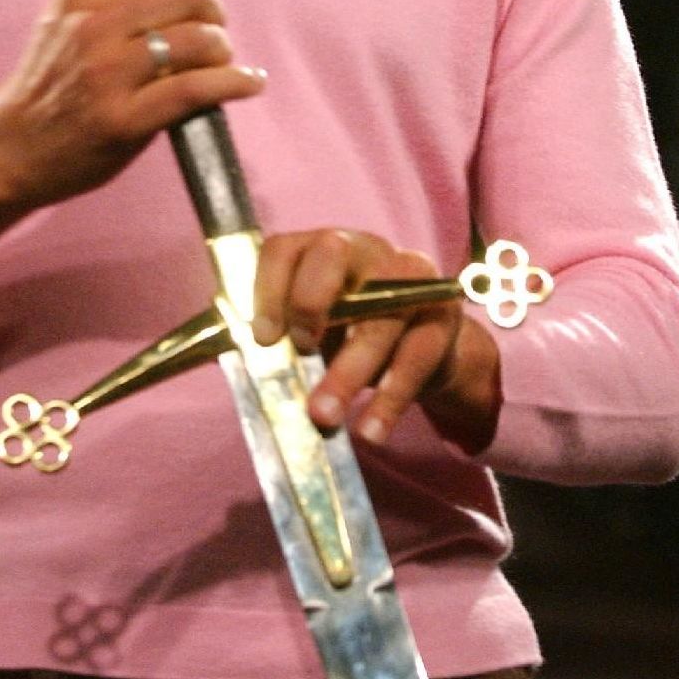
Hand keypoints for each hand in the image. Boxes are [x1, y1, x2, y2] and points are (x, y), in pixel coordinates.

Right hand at [0, 0, 264, 208]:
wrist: (12, 149)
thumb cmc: (52, 84)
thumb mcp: (66, 17)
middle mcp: (93, 25)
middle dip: (213, 12)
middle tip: (209, 33)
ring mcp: (107, 73)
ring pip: (198, 39)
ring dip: (222, 51)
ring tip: (217, 64)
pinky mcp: (123, 120)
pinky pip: (197, 89)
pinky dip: (234, 83)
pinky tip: (247, 84)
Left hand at [251, 229, 501, 455]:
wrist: (422, 349)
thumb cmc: (350, 334)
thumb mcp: (312, 330)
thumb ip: (279, 339)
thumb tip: (236, 361)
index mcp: (320, 248)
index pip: (284, 248)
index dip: (268, 289)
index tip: (264, 339)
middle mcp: (365, 249)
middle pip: (333, 255)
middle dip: (310, 302)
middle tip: (300, 351)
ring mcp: (409, 277)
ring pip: (380, 315)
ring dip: (349, 371)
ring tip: (324, 416)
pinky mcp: (441, 315)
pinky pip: (417, 356)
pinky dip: (391, 399)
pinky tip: (370, 430)